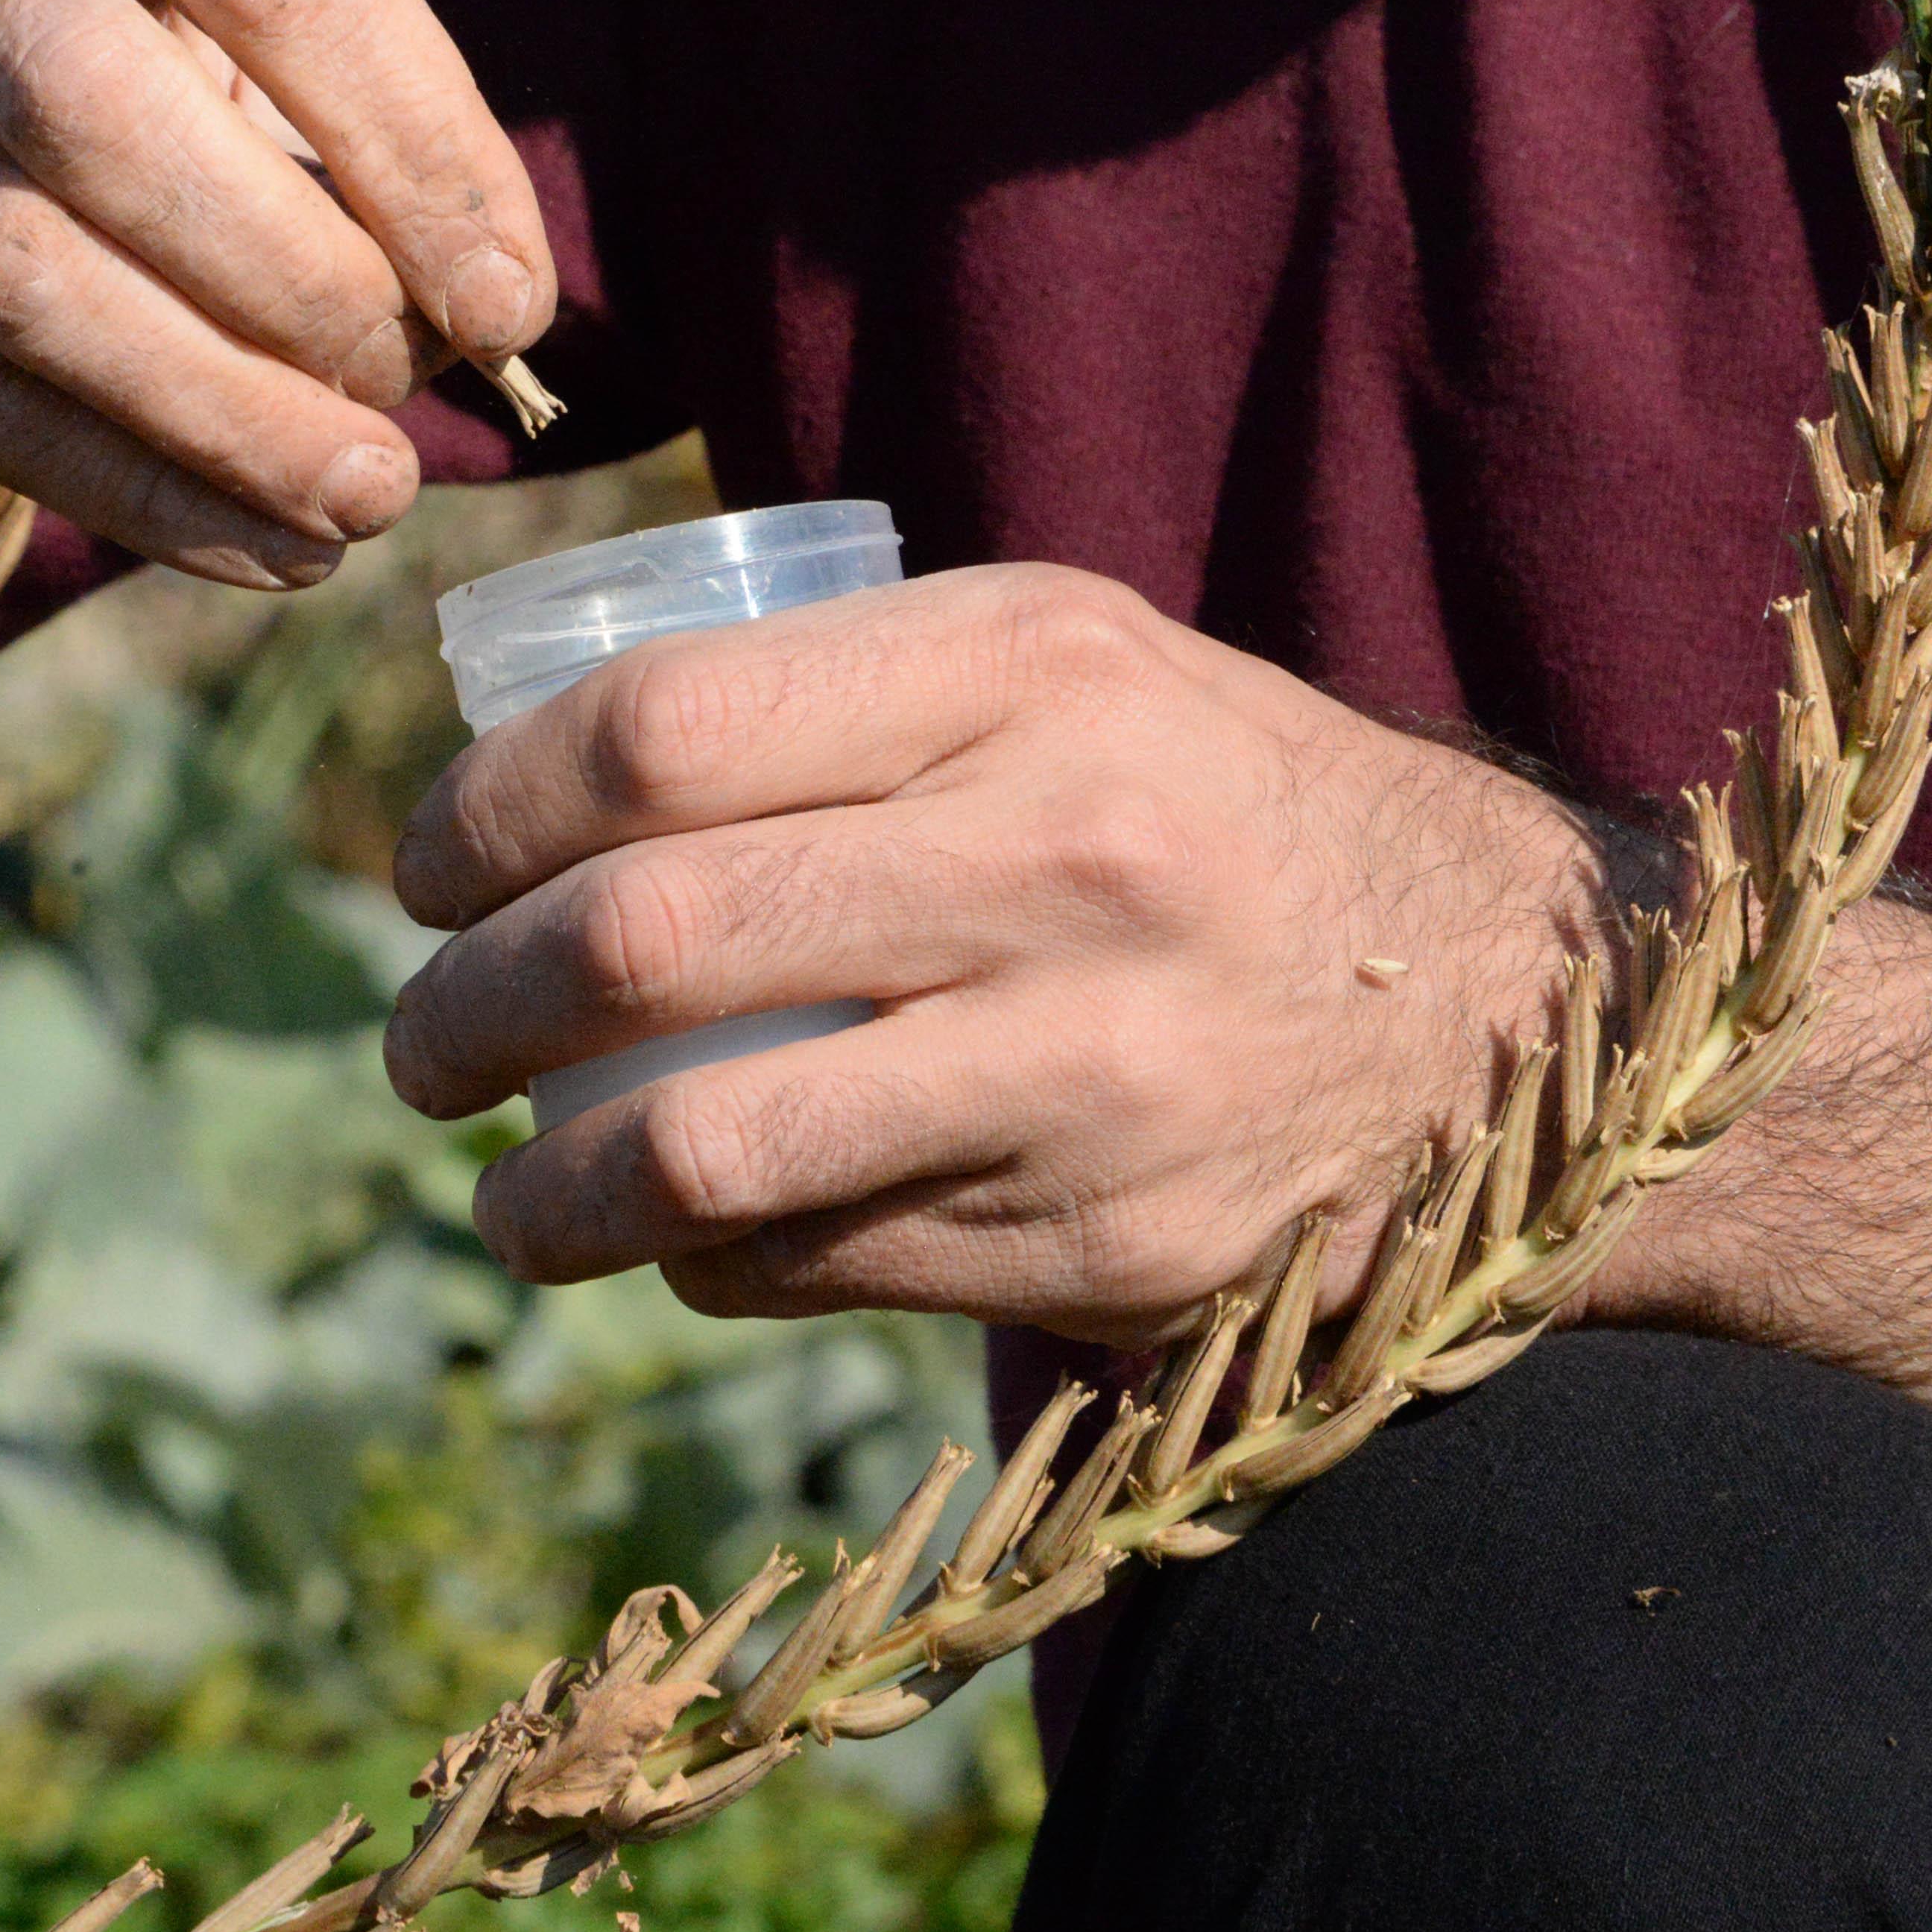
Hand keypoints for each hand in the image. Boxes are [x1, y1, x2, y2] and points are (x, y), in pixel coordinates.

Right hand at [0, 0, 555, 589]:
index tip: (514, 305)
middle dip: (302, 288)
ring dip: (227, 416)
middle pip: (118, 118)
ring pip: (35, 277)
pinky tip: (261, 544)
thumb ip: (344, 103)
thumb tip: (486, 313)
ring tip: (363, 497)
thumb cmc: (79, 11)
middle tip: (408, 393)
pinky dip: (138, 487)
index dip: (419, 155)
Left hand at [382, 566, 1607, 1343]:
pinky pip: (815, 1268)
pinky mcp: (1109, 1243)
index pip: (654, 734)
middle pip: (642, 942)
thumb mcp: (1065, 664)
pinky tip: (681, 1243)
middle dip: (463, 1015)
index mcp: (1029, 667)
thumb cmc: (1209, 806)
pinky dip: (702, 1266)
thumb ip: (841, 691)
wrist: (1514, 1000)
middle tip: (417, 1047)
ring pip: (704, 1150)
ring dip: (543, 1191)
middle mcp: (1062, 857)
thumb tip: (535, 773)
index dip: (481, 816)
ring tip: (502, 1188)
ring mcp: (1090, 1068)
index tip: (424, 873)